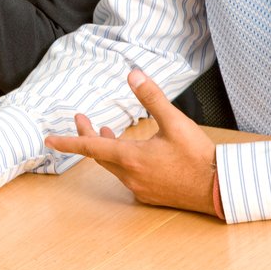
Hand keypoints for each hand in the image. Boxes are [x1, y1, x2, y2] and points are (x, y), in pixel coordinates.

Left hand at [45, 69, 216, 214]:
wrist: (222, 189)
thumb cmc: (198, 156)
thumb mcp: (175, 122)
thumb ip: (152, 97)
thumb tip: (133, 74)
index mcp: (131, 158)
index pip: (90, 148)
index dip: (68, 141)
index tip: (48, 140)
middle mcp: (130, 176)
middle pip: (98, 155)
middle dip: (87, 135)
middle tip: (81, 118)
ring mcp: (140, 188)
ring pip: (112, 166)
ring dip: (105, 147)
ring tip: (104, 130)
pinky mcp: (150, 195)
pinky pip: (127, 176)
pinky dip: (120, 161)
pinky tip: (131, 151)